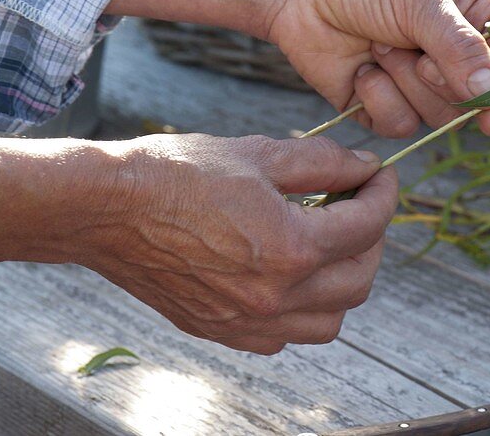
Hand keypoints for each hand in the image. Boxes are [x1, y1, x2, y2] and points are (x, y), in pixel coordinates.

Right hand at [0, 134, 396, 354]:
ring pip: (330, 321)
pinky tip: (286, 275)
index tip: (379, 176)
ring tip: (326, 243)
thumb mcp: (257, 153)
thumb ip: (323, 163)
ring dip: (342, 282)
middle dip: (371, 239)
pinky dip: (301, 310)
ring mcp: (246, 322)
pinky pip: (284, 336)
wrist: (105, 208)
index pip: (367, 226)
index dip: (383, 194)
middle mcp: (274, 297)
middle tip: (357, 205)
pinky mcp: (220, 331)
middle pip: (360, 281)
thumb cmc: (175, 173)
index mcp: (290, 248)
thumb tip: (364, 167)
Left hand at [108, 0, 489, 136]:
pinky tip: (360, 68)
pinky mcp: (383, 104)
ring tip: (378, 44)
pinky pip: (399, 125)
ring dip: (404, 83)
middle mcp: (452, 53)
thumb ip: (461, 50)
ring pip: (437, 117)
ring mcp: (418, 82)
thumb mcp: (421, 1)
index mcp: (476, 16)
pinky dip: (378, 97)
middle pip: (475, 99)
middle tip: (410, 47)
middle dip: (439, 78)